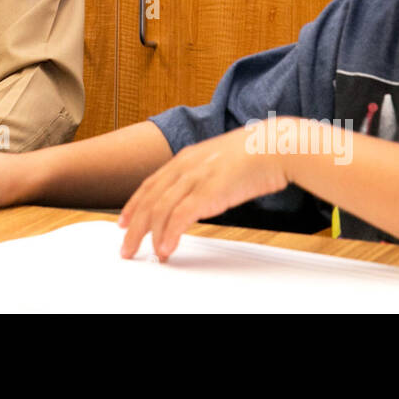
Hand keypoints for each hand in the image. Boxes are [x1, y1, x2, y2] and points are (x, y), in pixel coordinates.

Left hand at [117, 119, 290, 261]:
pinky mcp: (209, 192)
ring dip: (147, 234)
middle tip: (125, 246)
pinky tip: (165, 247)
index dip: (134, 204)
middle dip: (133, 225)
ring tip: (142, 252)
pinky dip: (169, 234)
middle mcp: (185, 166)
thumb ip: (204, 175)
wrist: (274, 146)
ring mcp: (196, 178)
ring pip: (159, 209)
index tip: (124, 221)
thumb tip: (198, 194)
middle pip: (149, 199)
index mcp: (186, 158)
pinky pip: (181, 216)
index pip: (150, 184)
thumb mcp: (219, 160)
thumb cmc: (254, 154)